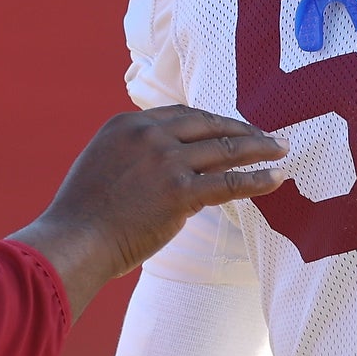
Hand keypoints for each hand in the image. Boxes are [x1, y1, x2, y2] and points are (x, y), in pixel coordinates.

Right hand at [10, 107, 283, 313]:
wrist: (74, 241)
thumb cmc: (83, 215)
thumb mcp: (102, 164)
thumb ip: (134, 155)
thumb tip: (167, 167)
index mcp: (128, 124)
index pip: (182, 115)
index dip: (214, 121)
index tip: (233, 128)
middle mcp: (149, 134)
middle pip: (209, 124)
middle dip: (243, 129)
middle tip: (269, 136)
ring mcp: (166, 161)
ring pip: (225, 149)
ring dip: (259, 148)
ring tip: (282, 150)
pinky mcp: (179, 192)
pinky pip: (229, 182)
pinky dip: (257, 179)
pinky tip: (275, 179)